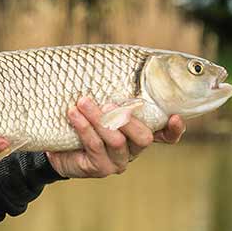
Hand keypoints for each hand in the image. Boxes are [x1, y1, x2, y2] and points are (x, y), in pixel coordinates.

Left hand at [46, 97, 185, 179]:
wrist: (56, 147)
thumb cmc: (83, 120)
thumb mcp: (99, 105)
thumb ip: (112, 94)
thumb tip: (113, 62)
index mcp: (139, 133)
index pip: (166, 136)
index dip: (174, 129)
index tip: (175, 117)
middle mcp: (133, 149)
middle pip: (143, 138)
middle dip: (126, 118)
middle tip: (109, 103)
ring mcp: (118, 161)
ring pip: (116, 140)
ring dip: (99, 119)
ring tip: (83, 102)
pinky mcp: (100, 168)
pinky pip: (94, 146)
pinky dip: (84, 127)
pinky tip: (73, 114)